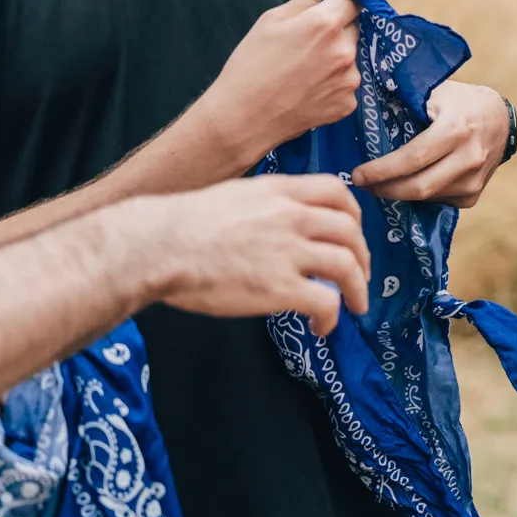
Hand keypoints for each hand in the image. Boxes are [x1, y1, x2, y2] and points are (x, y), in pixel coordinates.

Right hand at [140, 175, 371, 336]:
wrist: (155, 246)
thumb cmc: (180, 226)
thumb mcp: (232, 195)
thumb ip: (262, 204)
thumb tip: (273, 220)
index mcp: (279, 191)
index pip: (337, 191)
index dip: (353, 214)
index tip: (353, 232)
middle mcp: (291, 217)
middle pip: (349, 231)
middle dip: (362, 255)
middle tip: (359, 275)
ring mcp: (287, 251)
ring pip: (347, 265)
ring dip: (358, 287)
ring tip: (356, 304)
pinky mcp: (279, 288)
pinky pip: (327, 301)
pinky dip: (332, 315)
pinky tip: (320, 325)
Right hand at [194, 0, 361, 166]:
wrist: (242, 118)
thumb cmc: (250, 65)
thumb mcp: (273, 20)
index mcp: (326, 24)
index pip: (353, 0)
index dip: (339, 2)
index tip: (325, 10)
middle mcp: (344, 51)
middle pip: (352, 29)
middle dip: (335, 31)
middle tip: (304, 45)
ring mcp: (349, 80)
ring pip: (350, 57)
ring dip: (335, 58)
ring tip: (301, 70)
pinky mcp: (347, 104)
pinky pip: (346, 84)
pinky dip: (332, 84)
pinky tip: (307, 89)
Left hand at [351, 80, 510, 207]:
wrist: (500, 119)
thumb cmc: (460, 101)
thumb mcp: (436, 94)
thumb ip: (407, 105)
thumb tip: (367, 118)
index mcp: (457, 129)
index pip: (413, 158)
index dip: (382, 170)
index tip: (357, 174)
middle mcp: (469, 158)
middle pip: (418, 187)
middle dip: (384, 189)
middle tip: (363, 184)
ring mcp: (474, 181)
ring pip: (426, 197)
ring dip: (398, 193)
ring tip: (381, 182)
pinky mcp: (473, 195)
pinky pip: (437, 201)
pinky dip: (419, 194)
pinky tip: (409, 182)